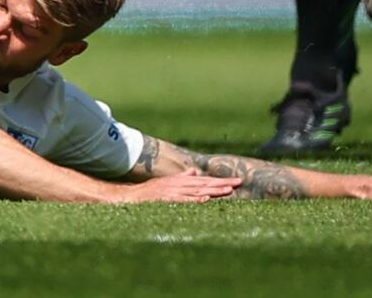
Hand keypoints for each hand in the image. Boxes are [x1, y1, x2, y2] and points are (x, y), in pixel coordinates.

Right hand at [110, 173, 239, 203]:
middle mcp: (179, 184)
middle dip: (222, 184)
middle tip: (239, 183)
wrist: (132, 197)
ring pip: (198, 190)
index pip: (205, 180)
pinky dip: (195, 199)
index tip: (236, 182)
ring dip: (213, 190)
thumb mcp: (168, 182)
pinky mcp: (168, 199)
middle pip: (205, 183)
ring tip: (228, 190)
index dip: (221, 181)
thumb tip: (193, 172)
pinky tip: (206, 199)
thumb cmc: (151, 192)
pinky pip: (184, 200)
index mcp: (181, 181)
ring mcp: (174, 191)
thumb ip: (182, 177)